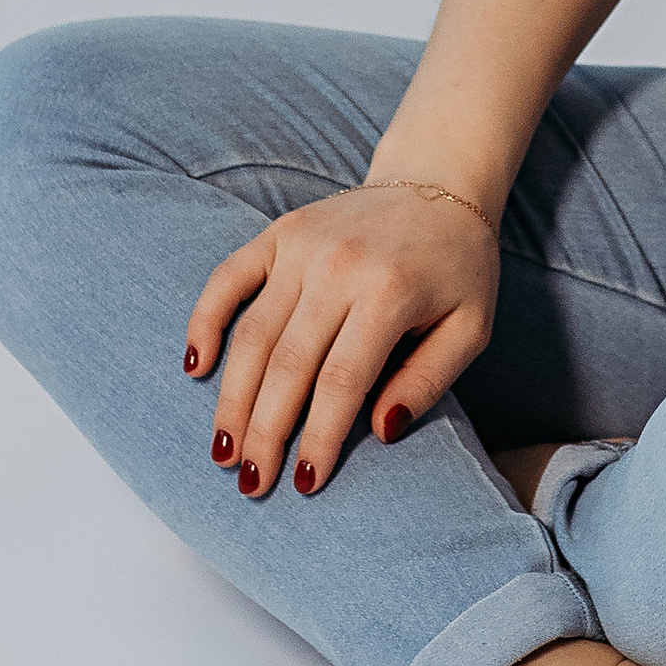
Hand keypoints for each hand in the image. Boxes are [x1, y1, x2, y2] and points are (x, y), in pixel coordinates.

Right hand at [184, 183, 499, 497]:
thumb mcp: (470, 327)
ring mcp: (303, 246)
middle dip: (266, 432)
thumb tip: (380, 432)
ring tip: (224, 451)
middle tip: (251, 484)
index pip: (343, 382)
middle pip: (289, 365)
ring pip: (253, 334)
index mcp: (390, 293)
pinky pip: (229, 278)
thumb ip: (428, 380)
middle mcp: (340, 267)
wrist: (440, 181)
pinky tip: (195, 367)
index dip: (319, 437)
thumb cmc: (459, 267)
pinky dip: (206, 320)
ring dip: (233, 398)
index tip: (304, 484)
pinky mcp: (280, 232)